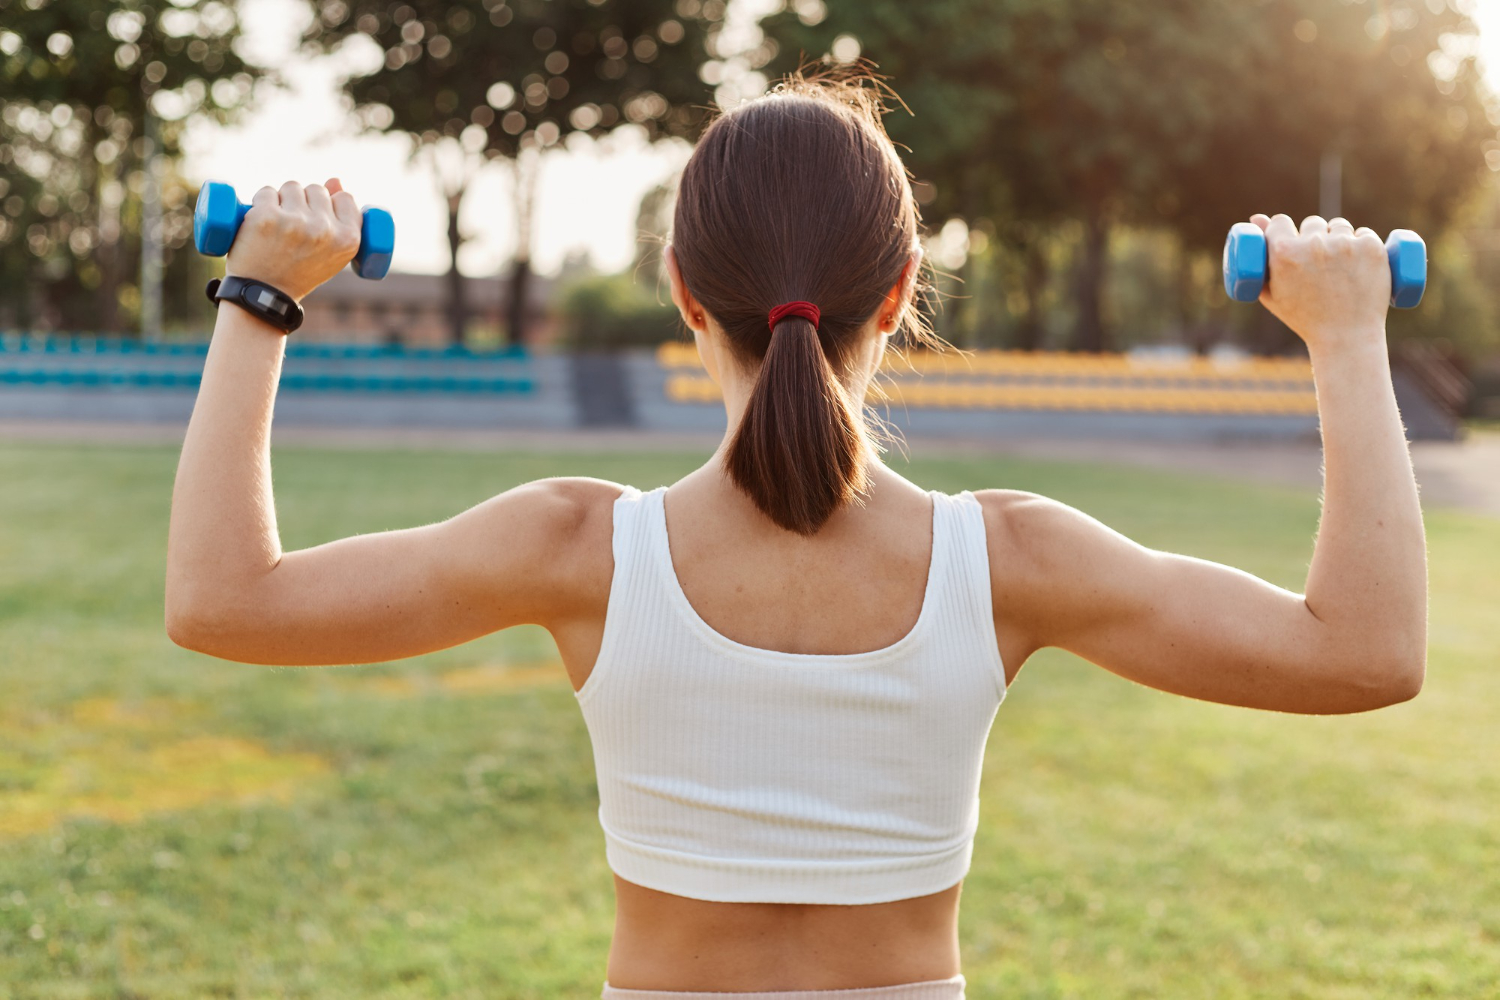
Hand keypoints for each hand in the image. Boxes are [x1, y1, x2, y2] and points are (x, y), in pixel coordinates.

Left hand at [226, 178, 362, 301]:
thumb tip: (335, 180)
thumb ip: (340, 217)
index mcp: (348, 240)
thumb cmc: (299, 272)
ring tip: (278, 226)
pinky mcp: (266, 217)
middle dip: (304, 202)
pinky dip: (260, 203)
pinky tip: (260, 223)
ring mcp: (294, 222)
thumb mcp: (331, 252)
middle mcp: (324, 230)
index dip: (329, 206)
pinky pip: (266, 192)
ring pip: (291, 187)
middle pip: (316, 189)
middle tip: (293, 229)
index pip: (344, 197)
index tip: (316, 222)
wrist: (264, 294)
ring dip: (282, 200)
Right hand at [1249, 214, 1390, 353]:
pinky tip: (1359, 260)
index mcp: (1283, 252)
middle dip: (1312, 235)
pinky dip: (1362, 244)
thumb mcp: (1272, 292)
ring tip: (1339, 262)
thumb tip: (1256, 218)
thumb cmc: (1304, 318)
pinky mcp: (1372, 248)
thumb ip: (1259, 256)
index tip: (1290, 240)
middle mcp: (1313, 244)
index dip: (1284, 230)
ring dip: (1337, 236)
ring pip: (1339, 226)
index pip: (1281, 222)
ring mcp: (1345, 244)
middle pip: (1311, 222)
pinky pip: (1364, 233)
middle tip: (1317, 258)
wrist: (1346, 337)